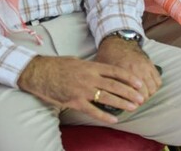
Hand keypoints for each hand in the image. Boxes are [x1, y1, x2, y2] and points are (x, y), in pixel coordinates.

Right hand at [17, 54, 147, 123]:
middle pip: (115, 85)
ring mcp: (83, 90)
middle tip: (141, 98)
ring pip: (107, 98)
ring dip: (122, 103)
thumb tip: (103, 71)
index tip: (139, 83)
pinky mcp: (74, 102)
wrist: (39, 72)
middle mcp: (90, 78)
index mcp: (92, 67)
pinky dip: (104, 116)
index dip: (129, 77)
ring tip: (133, 107)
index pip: (115, 71)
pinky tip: (114, 119)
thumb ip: (91, 67)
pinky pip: (92, 111)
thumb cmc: (58, 65)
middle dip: (130, 92)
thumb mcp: (77, 61)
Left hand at [95, 35, 160, 100]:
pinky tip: (149, 89)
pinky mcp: (150, 65)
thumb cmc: (108, 57)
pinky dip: (155, 87)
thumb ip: (104, 84)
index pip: (130, 94)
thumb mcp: (102, 71)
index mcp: (122, 72)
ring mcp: (145, 67)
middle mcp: (136, 70)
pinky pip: (158, 80)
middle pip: (143, 94)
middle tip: (134, 104)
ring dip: (148, 95)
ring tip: (141, 98)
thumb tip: (102, 100)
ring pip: (152, 89)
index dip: (130, 103)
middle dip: (139, 102)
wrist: (117, 42)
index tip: (127, 107)